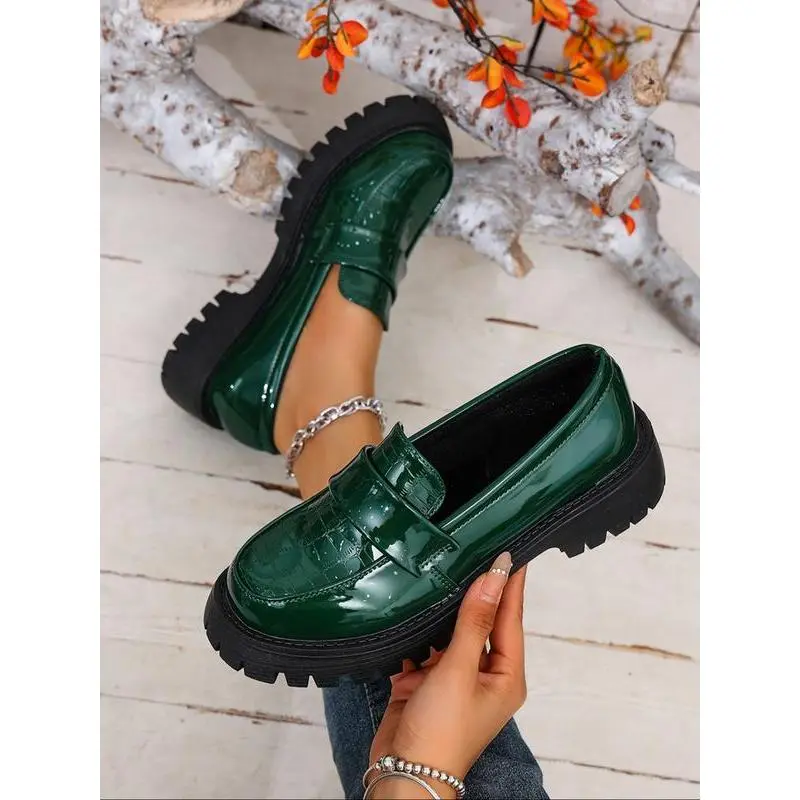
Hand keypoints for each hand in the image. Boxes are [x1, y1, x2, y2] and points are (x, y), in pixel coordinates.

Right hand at [367, 552, 526, 797]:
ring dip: (443, 612)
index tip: (510, 551)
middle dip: (476, 593)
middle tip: (475, 551)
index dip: (510, 584)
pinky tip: (413, 609)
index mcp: (506, 676)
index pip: (511, 618)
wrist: (403, 773)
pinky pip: (424, 648)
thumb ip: (474, 621)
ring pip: (450, 634)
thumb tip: (494, 578)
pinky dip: (418, 634)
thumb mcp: (460, 670)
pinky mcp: (425, 683)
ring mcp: (453, 680)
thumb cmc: (443, 730)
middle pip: (482, 624)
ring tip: (443, 570)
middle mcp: (484, 676)